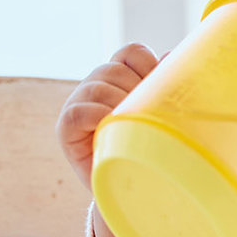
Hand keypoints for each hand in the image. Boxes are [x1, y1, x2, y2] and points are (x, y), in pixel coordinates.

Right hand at [56, 43, 160, 189]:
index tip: (157, 89)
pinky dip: (97, 118)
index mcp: (122, 74)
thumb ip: (165, 83)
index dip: (147, 65)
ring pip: (98, 88)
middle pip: (116, 70)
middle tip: (146, 115)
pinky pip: (78, 112)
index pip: (132, 52)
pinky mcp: (65, 126)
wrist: (132, 184)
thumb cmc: (151, 144)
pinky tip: (110, 129)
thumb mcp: (163, 111)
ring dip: (118, 105)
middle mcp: (98, 83)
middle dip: (135, 90)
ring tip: (131, 126)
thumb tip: (171, 55)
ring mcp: (79, 102)